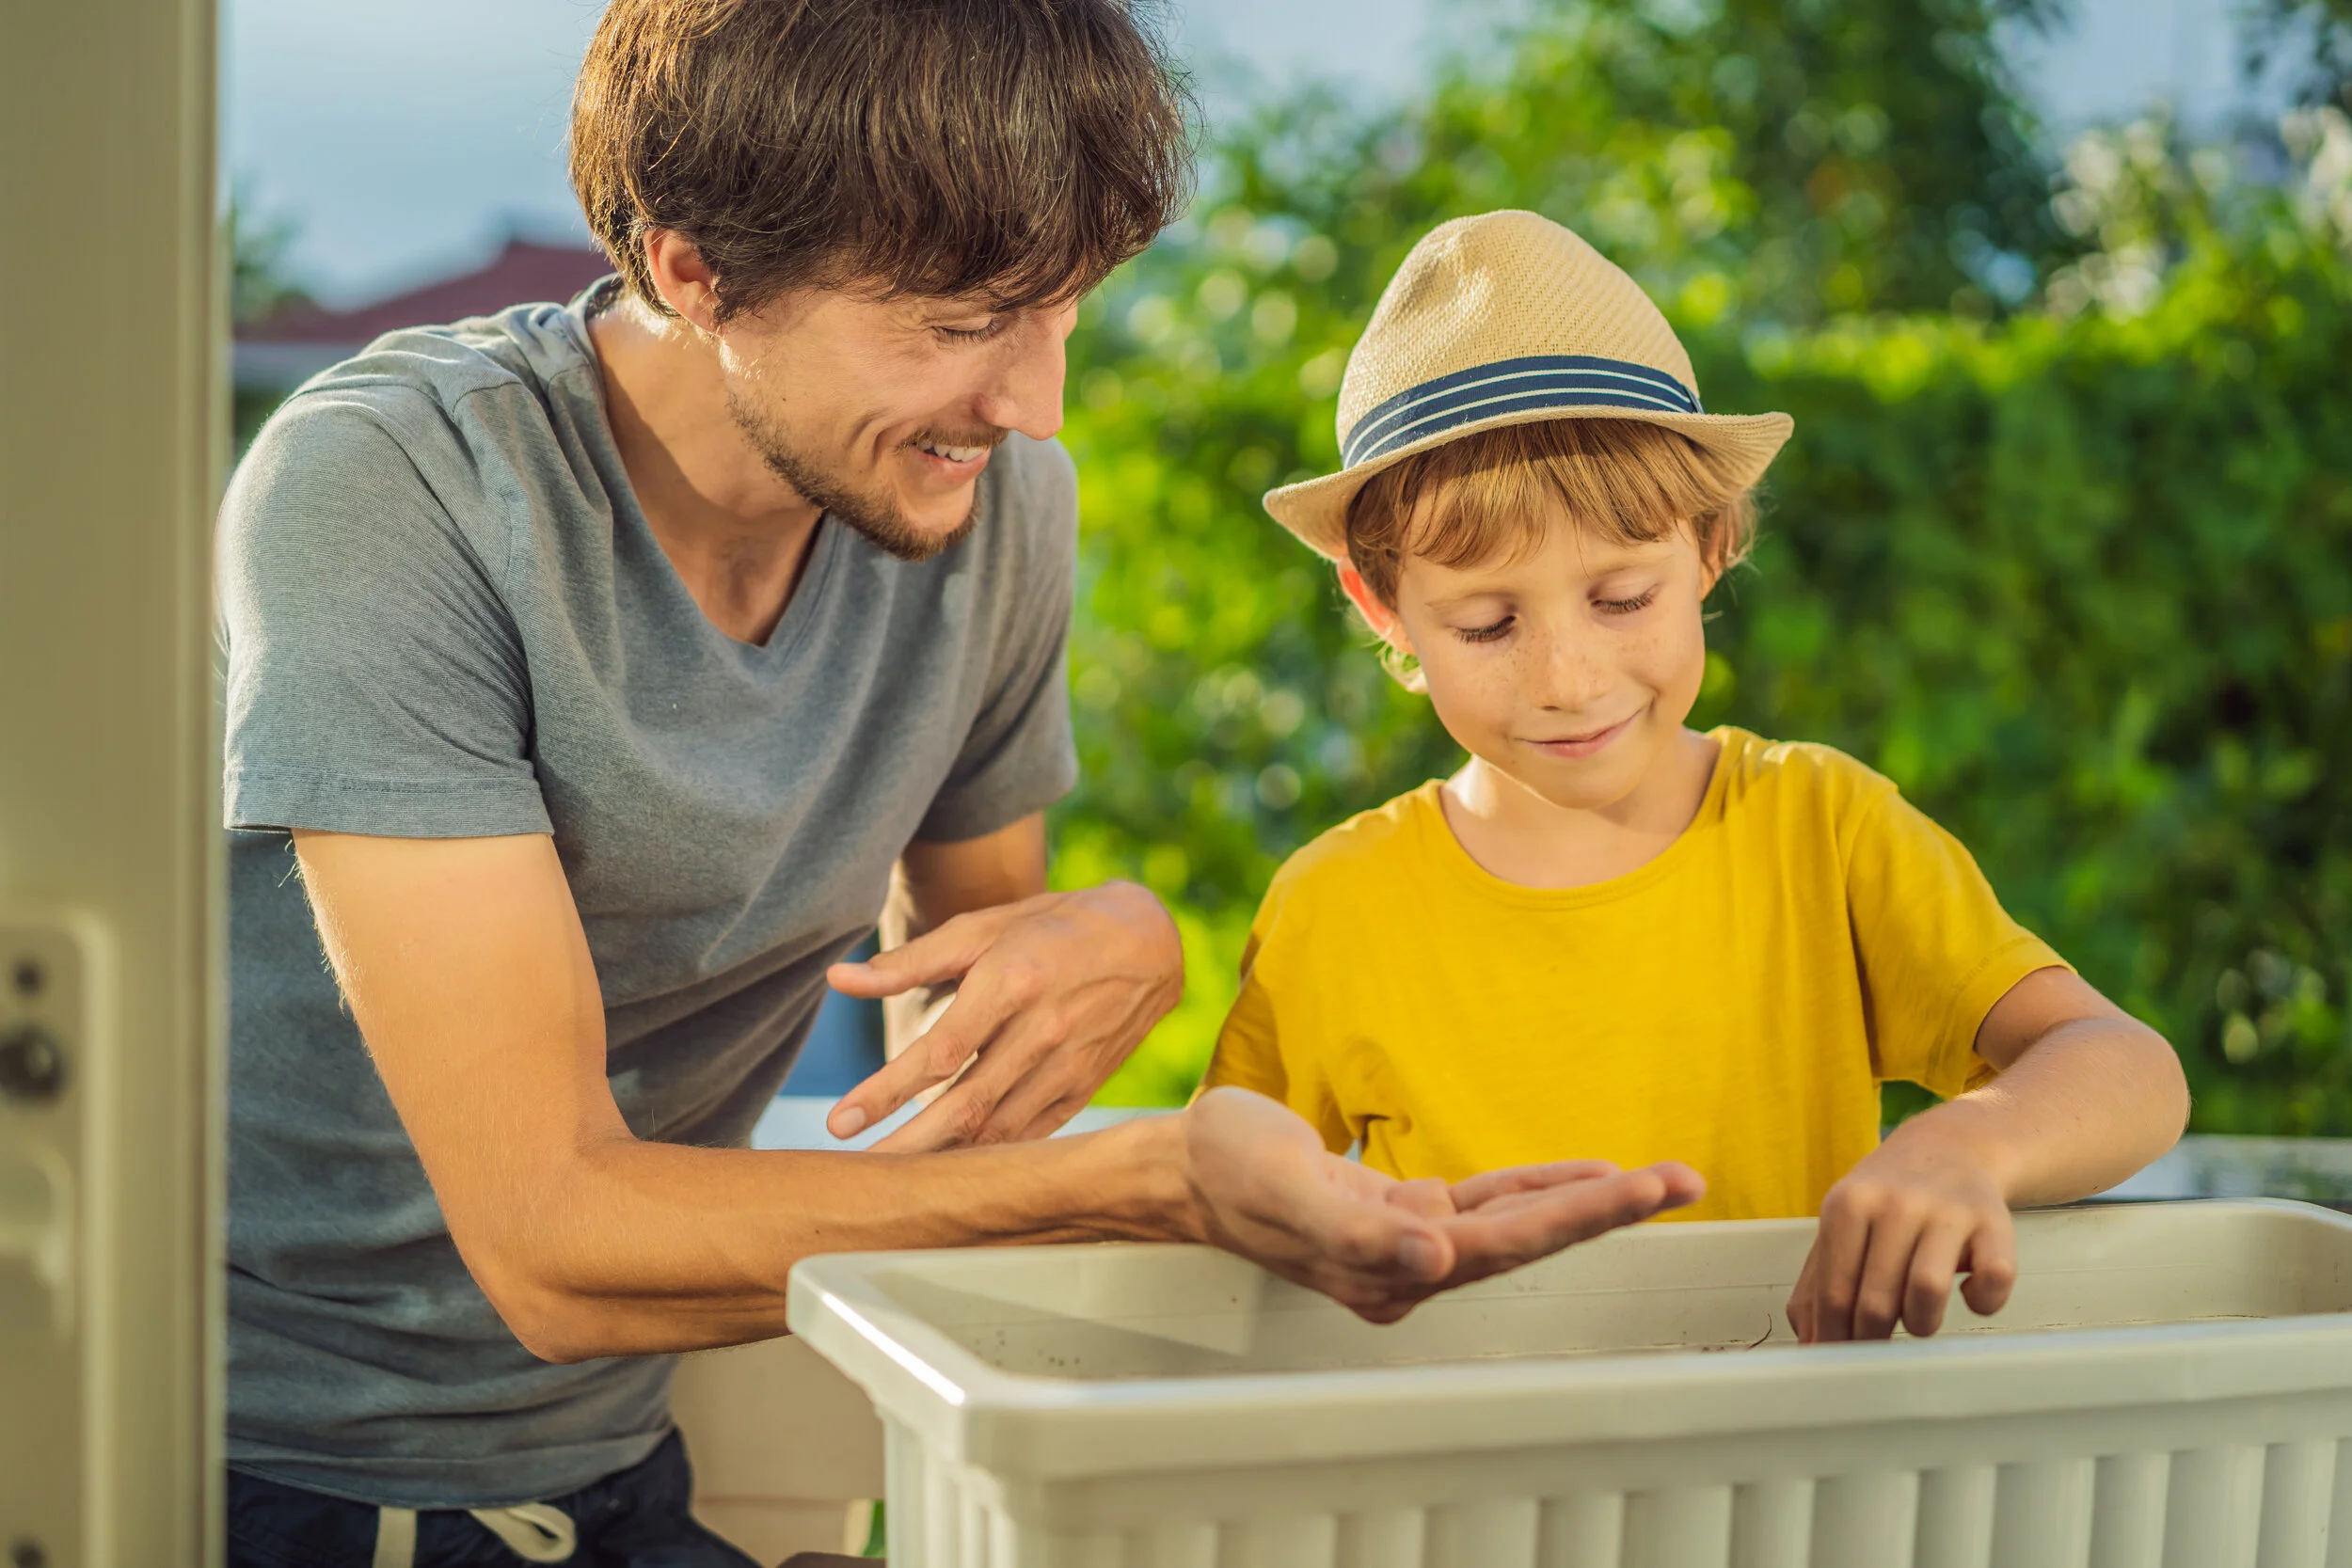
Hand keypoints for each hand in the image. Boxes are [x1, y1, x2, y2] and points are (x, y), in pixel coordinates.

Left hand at [825, 881, 1180, 1151]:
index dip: (885, 1092)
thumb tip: (838, 979)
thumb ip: (910, 961)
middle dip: (908, 1145)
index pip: (937, 1052)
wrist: (1148, 941)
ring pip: (999, 1130)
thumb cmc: (1051, 927)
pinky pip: (1032, 1135)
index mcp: (1011, 982)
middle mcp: (1043, 1030)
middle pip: (966, 1105)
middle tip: (859, 1173)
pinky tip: (953, 1172)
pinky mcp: (1084, 1088)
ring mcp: (1069, 1065)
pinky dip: (992, 1157)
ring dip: (945, 1160)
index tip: (840, 1122)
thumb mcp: (982, 928)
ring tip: (896, 1181)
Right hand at [1182, 1087, 1703, 1323]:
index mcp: (1387, 1270)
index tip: (1643, 1187)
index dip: (1579, 1214)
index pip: (1504, 1244)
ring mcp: (1408, 1240)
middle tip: (1684, 1178)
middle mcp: (1409, 1265)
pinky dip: (1536, 1184)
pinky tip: (1579, 1173)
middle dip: (1609, 1209)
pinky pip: (1486, 1199)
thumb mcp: (1283, 1189)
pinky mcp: (1401, 1211)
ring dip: (1585, 1198)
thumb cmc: (1224, 1171)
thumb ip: (1357, 1231)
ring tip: (1657, 1179)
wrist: (1182, 1166)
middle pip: (1528, 1237)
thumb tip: (1436, 1258)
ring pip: (1517, 1220)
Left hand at [1787, 1117, 2017, 1342]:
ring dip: (1921, 1323)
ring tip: (1918, 1318)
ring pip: (1928, 1291)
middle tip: (1876, 1345)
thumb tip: (1808, 1342)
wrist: (1950, 1147)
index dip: (1834, 1337)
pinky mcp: (1994, 1221)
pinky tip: (1966, 1293)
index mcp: (1848, 1205)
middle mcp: (1896, 1204)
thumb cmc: (1889, 1197)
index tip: (1837, 1358)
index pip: (1834, 1293)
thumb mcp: (1842, 1224)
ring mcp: (1947, 1212)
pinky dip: (1982, 1300)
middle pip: (1876, 1300)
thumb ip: (1818, 1281)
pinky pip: (1993, 1279)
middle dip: (1872, 1338)